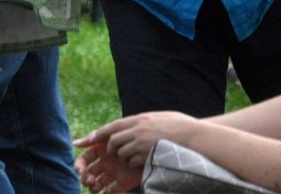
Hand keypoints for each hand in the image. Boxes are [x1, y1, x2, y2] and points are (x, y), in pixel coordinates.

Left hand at [74, 111, 197, 192]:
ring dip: (125, 157)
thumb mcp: (159, 117)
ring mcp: (143, 144)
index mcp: (140, 119)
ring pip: (122, 154)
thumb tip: (134, 125)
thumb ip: (145, 121)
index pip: (113, 126)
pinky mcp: (148, 156)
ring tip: (137, 156)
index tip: (86, 140)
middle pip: (114, 141)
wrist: (195, 136)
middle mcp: (139, 130)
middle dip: (112, 149)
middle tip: (116, 153)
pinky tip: (145, 160)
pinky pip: (134, 163)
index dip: (98, 133)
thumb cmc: (180, 125)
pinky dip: (135, 163)